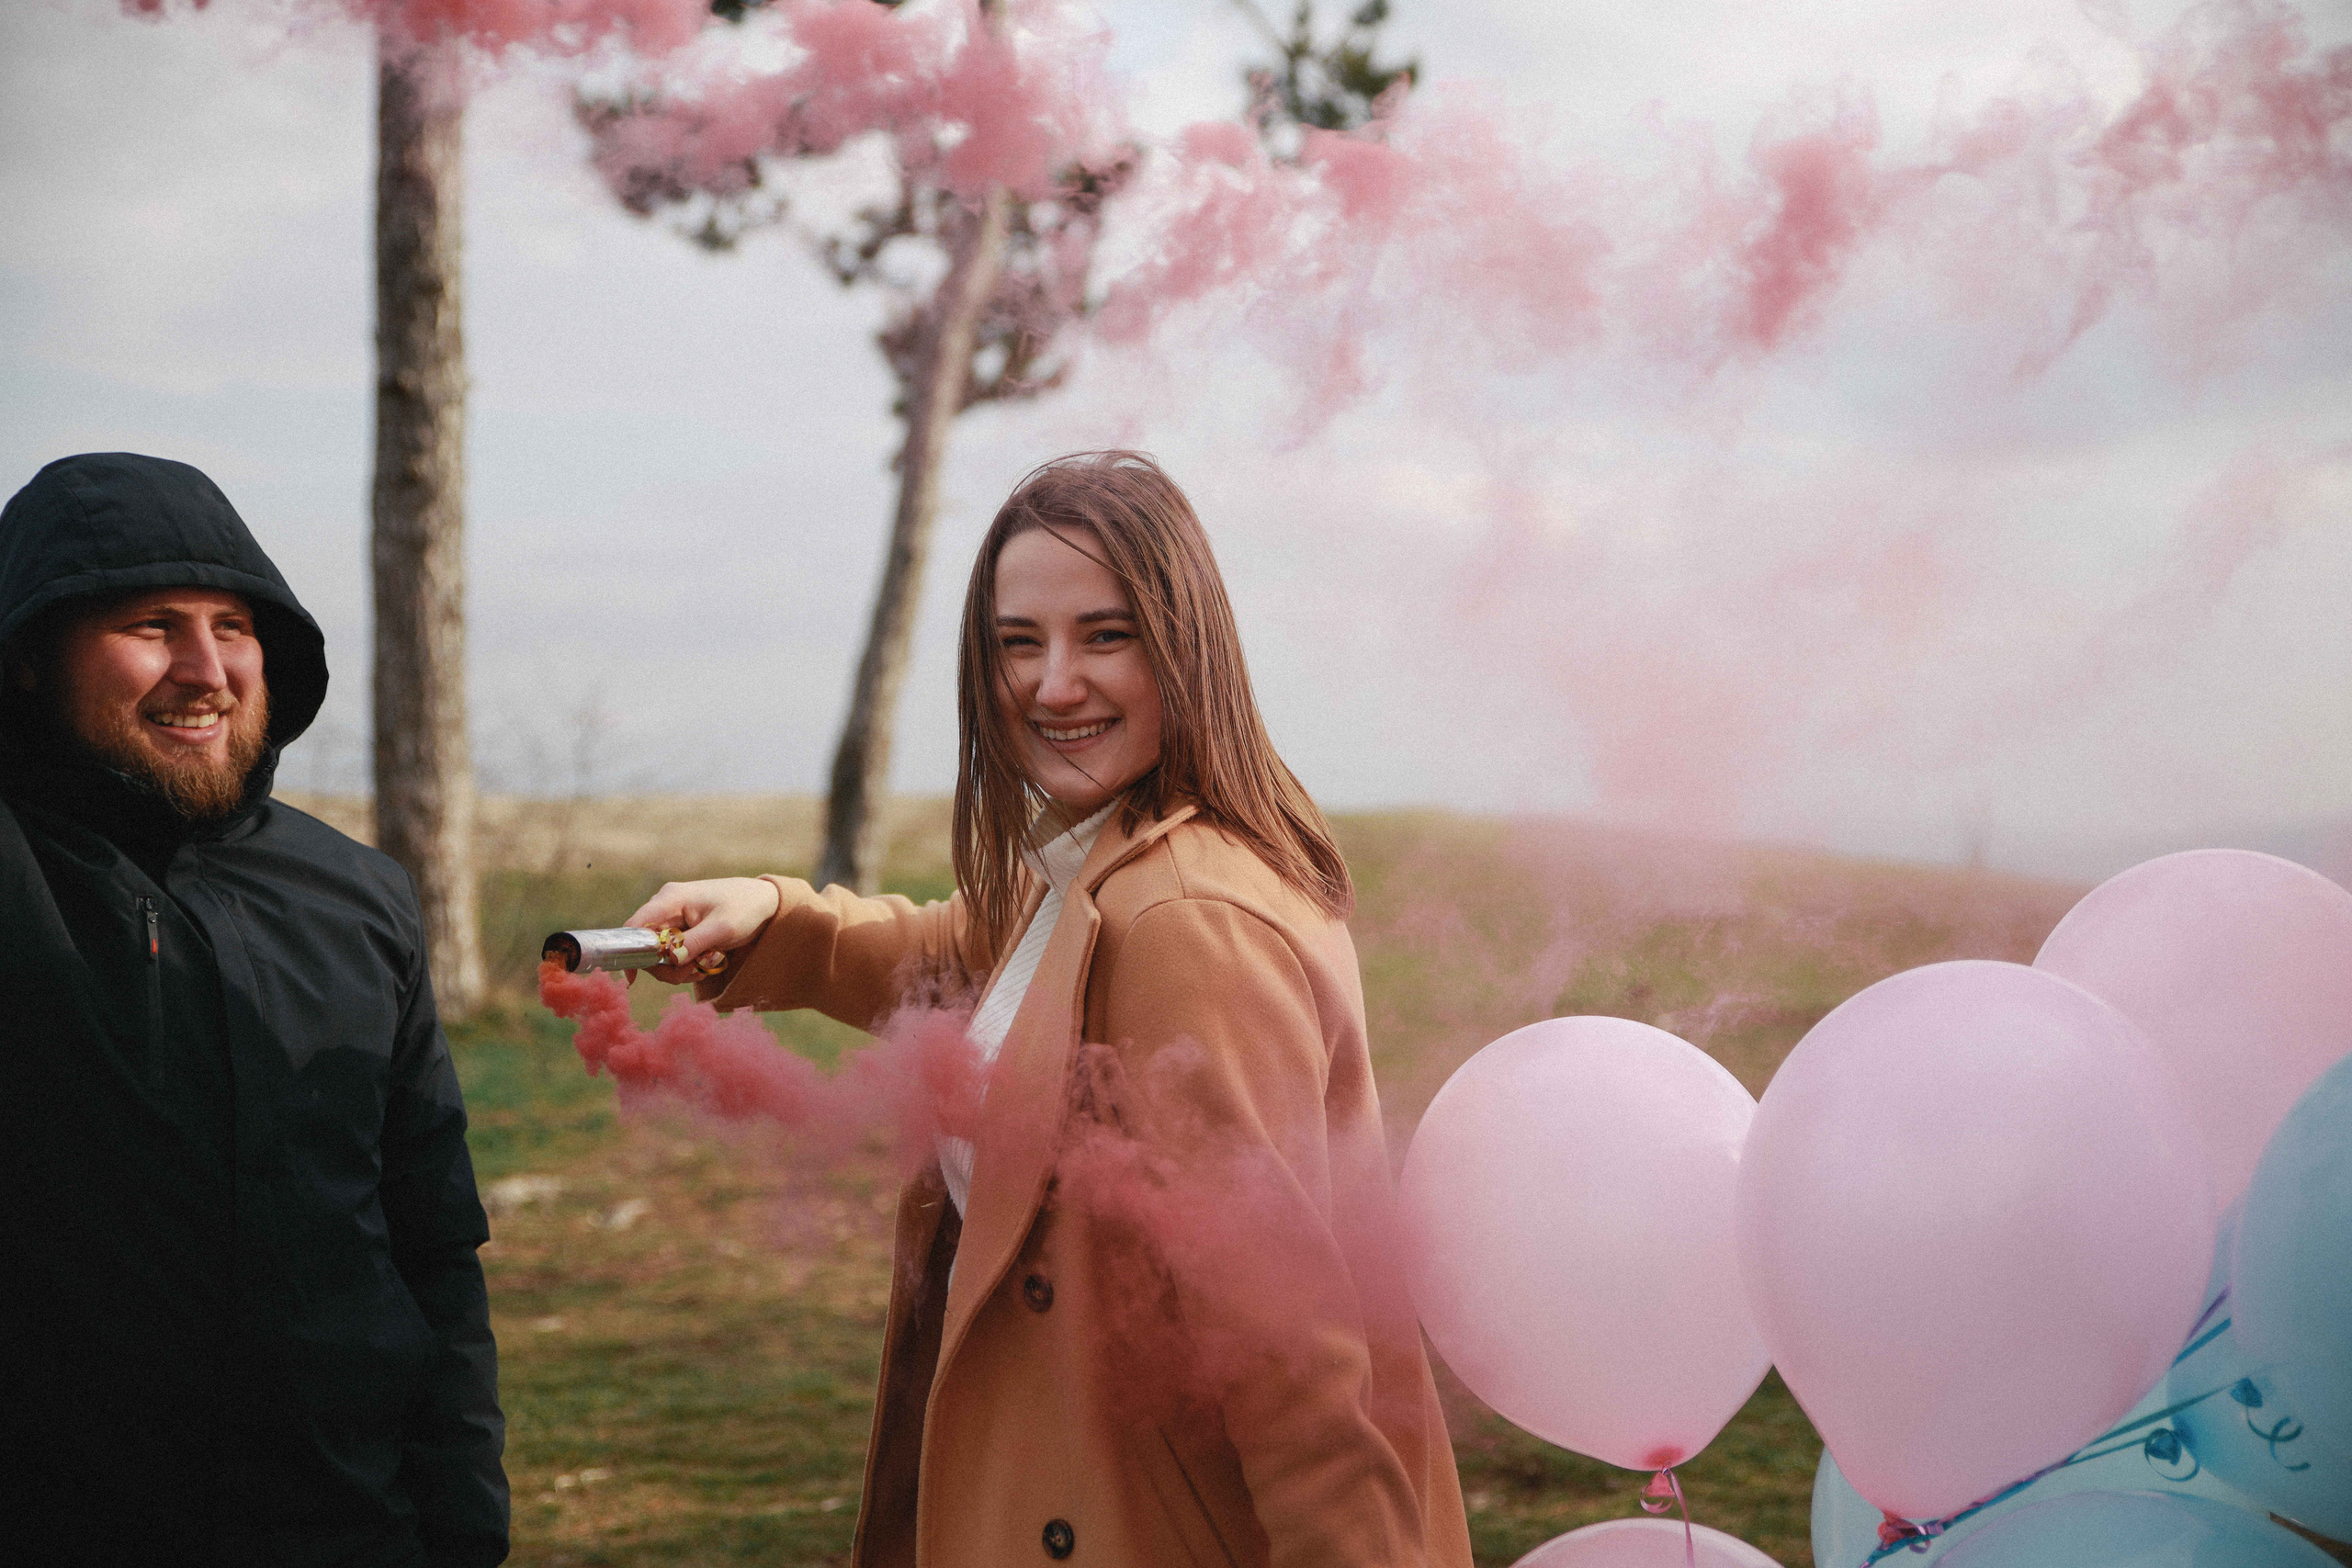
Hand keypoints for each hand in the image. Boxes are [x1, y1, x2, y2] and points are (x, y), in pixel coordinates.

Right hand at [624, 877, 782, 984]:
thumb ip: (694, 943)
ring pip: (659, 954)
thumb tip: (670, 961)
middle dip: (666, 966)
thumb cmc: (745, 908)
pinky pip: (673, 954)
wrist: (764, 902)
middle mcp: (666, 907)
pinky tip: (705, 965)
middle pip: (646, 946)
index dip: (629, 952)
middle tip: (692, 973)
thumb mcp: (722, 928)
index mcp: (671, 899)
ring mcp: (673, 919)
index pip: (635, 926)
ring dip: (678, 969)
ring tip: (703, 968)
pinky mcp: (682, 931)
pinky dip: (686, 965)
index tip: (633, 978)